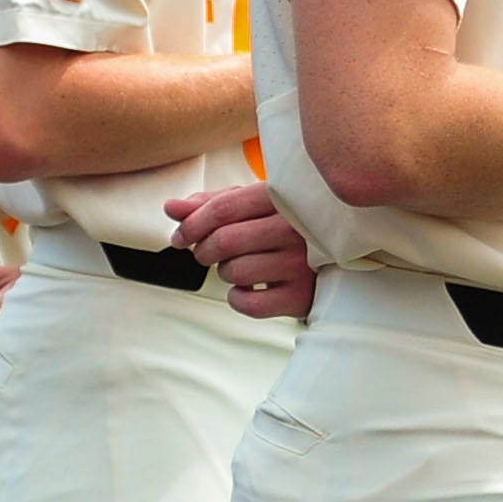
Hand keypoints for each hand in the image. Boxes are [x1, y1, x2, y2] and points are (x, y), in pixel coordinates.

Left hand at [168, 182, 315, 321]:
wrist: (331, 261)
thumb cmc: (285, 228)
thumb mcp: (252, 206)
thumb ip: (211, 204)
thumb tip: (171, 207)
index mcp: (281, 198)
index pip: (224, 208)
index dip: (192, 224)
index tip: (180, 236)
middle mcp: (295, 229)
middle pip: (224, 240)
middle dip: (204, 250)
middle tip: (207, 253)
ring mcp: (300, 264)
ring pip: (234, 271)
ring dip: (224, 273)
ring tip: (239, 266)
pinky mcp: (300, 296)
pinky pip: (248, 303)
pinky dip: (237, 298)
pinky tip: (249, 288)